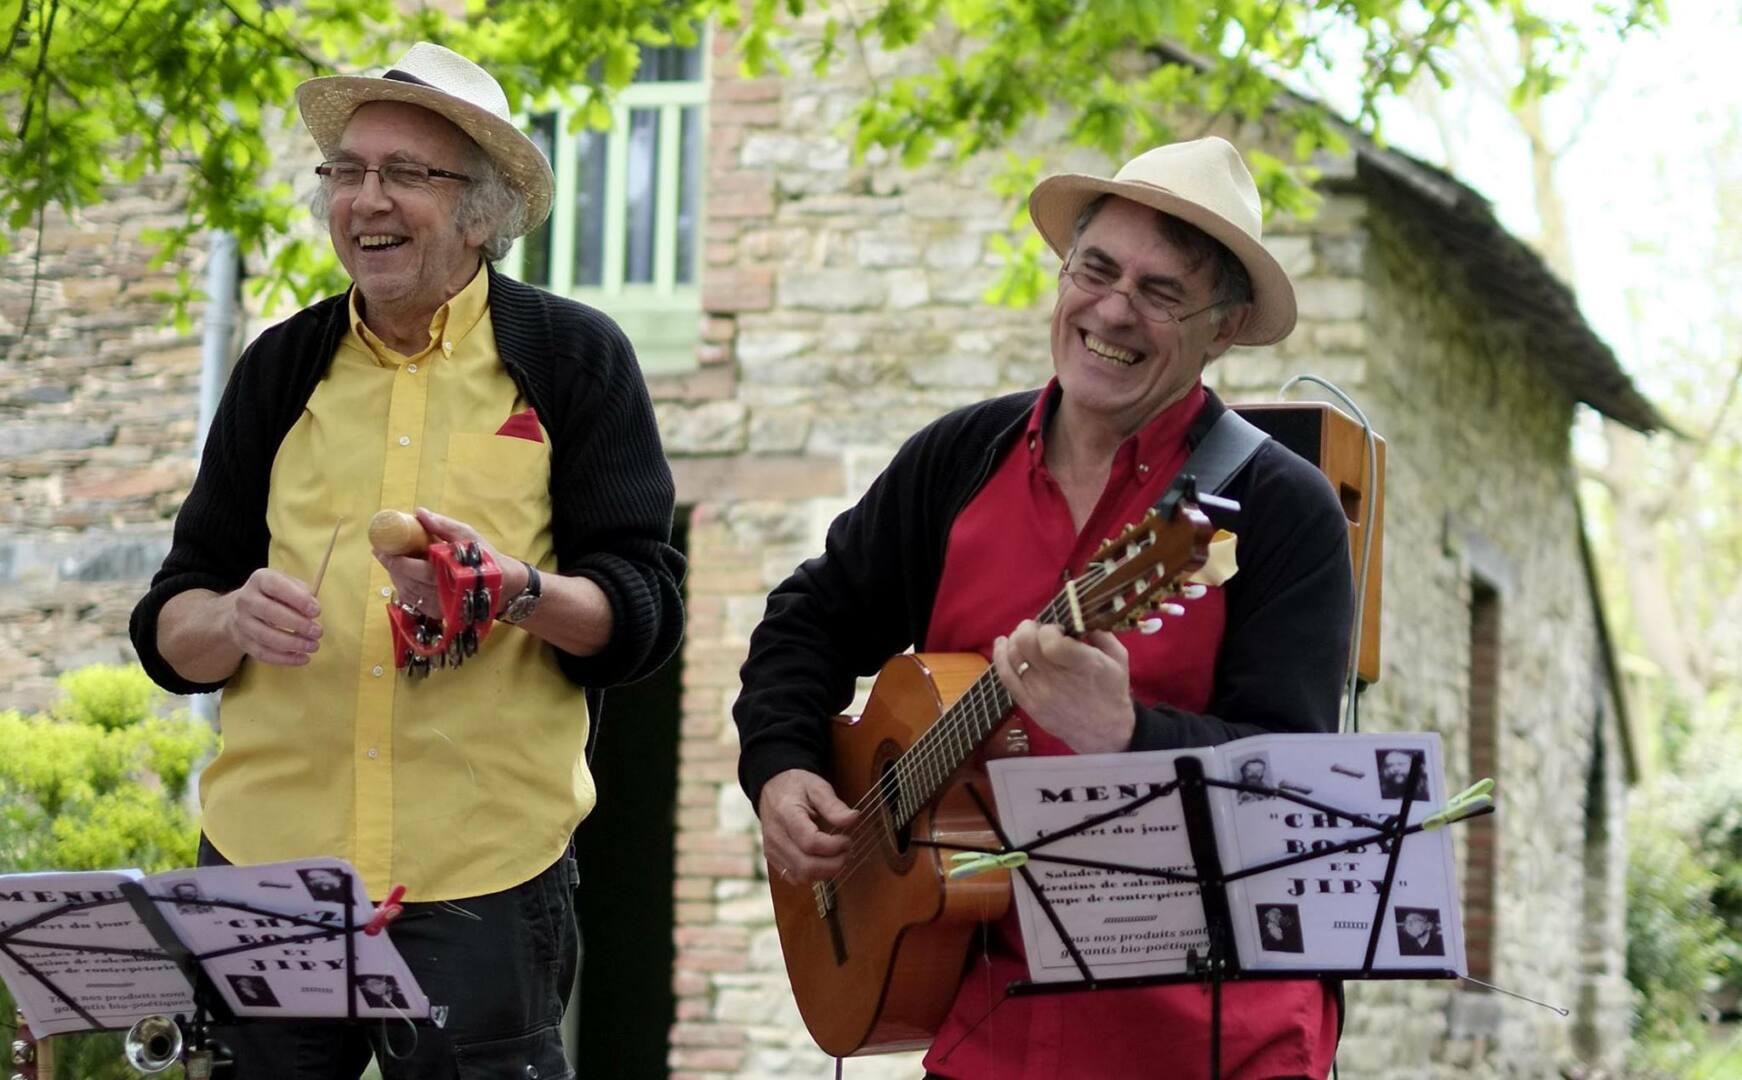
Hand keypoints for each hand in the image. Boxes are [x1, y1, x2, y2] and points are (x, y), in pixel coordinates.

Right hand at [225, 568, 321, 665]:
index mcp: (260, 580)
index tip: (316, 611)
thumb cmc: (273, 596)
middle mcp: (246, 599)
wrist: (241, 610)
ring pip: (266, 637)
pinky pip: (262, 653)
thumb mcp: (287, 584)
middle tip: (318, 632)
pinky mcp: (242, 641)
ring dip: (293, 644)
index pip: (276, 586)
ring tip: (313, 646)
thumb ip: (302, 592)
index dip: (298, 599)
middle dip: (298, 624)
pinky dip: (285, 659)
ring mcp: (241, 622)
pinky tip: (303, 658)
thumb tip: (313, 609)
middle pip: (270, 613)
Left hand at [373, 507, 527, 616]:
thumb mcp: (468, 535)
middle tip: (379, 551)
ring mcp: (439, 606)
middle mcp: (442, 593)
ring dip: (395, 576)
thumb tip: (418, 512)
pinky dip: (404, 588)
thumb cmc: (484, 556)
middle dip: (390, 566)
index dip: (396, 561)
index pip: (416, 570)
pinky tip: (401, 575)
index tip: (380, 548)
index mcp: (449, 573)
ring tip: (389, 560)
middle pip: (407, 582)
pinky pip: (414, 601)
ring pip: (408, 592)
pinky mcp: (438, 613)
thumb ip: (443, 525)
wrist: (503, 584)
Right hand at [757, 769, 860, 883]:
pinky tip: (823, 861)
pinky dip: (813, 875)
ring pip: (801, 875)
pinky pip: (794, 877)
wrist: (773, 789)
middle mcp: (775, 836)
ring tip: (838, 856)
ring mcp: (772, 850)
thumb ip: (834, 805)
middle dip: (833, 864)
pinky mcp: (773, 858)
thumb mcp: (817, 787)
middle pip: (806, 865)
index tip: (847, 839)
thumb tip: (853, 819)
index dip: (834, 846)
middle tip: (847, 851)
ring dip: (825, 872)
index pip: (810, 842)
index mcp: (785, 814)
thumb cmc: (797, 787)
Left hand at [993, 619, 1134, 753]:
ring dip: (1016, 639)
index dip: (1049, 628)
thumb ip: (1101, 632)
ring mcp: (1040, 693)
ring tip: (1024, 637)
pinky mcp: (1028, 704)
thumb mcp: (1119, 658)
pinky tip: (1002, 643)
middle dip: (1029, 628)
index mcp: (1084, 665)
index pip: (1051, 641)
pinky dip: (1000, 655)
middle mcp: (1058, 680)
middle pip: (1026, 643)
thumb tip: (1079, 614)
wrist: (1104, 732)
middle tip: (1037, 628)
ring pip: (1014, 656)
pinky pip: (1006, 676)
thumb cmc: (1112, 691)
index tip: (1057, 629)